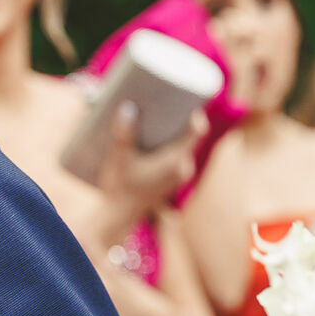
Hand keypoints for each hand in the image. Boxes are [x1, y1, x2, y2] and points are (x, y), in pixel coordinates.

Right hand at [95, 101, 202, 219]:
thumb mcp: (118, 159)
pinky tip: (161, 137)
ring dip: (176, 132)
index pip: (197, 131)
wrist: (117, 218)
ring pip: (184, 147)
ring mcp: (177, 177)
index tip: (186, 97)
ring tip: (162, 115)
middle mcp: (182, 169)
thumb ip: (122, 134)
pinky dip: (171, 145)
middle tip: (167, 100)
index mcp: (176, 162)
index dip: (195, 112)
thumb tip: (126, 107)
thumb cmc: (119, 189)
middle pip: (191, 137)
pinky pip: (177, 157)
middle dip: (182, 118)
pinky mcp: (169, 181)